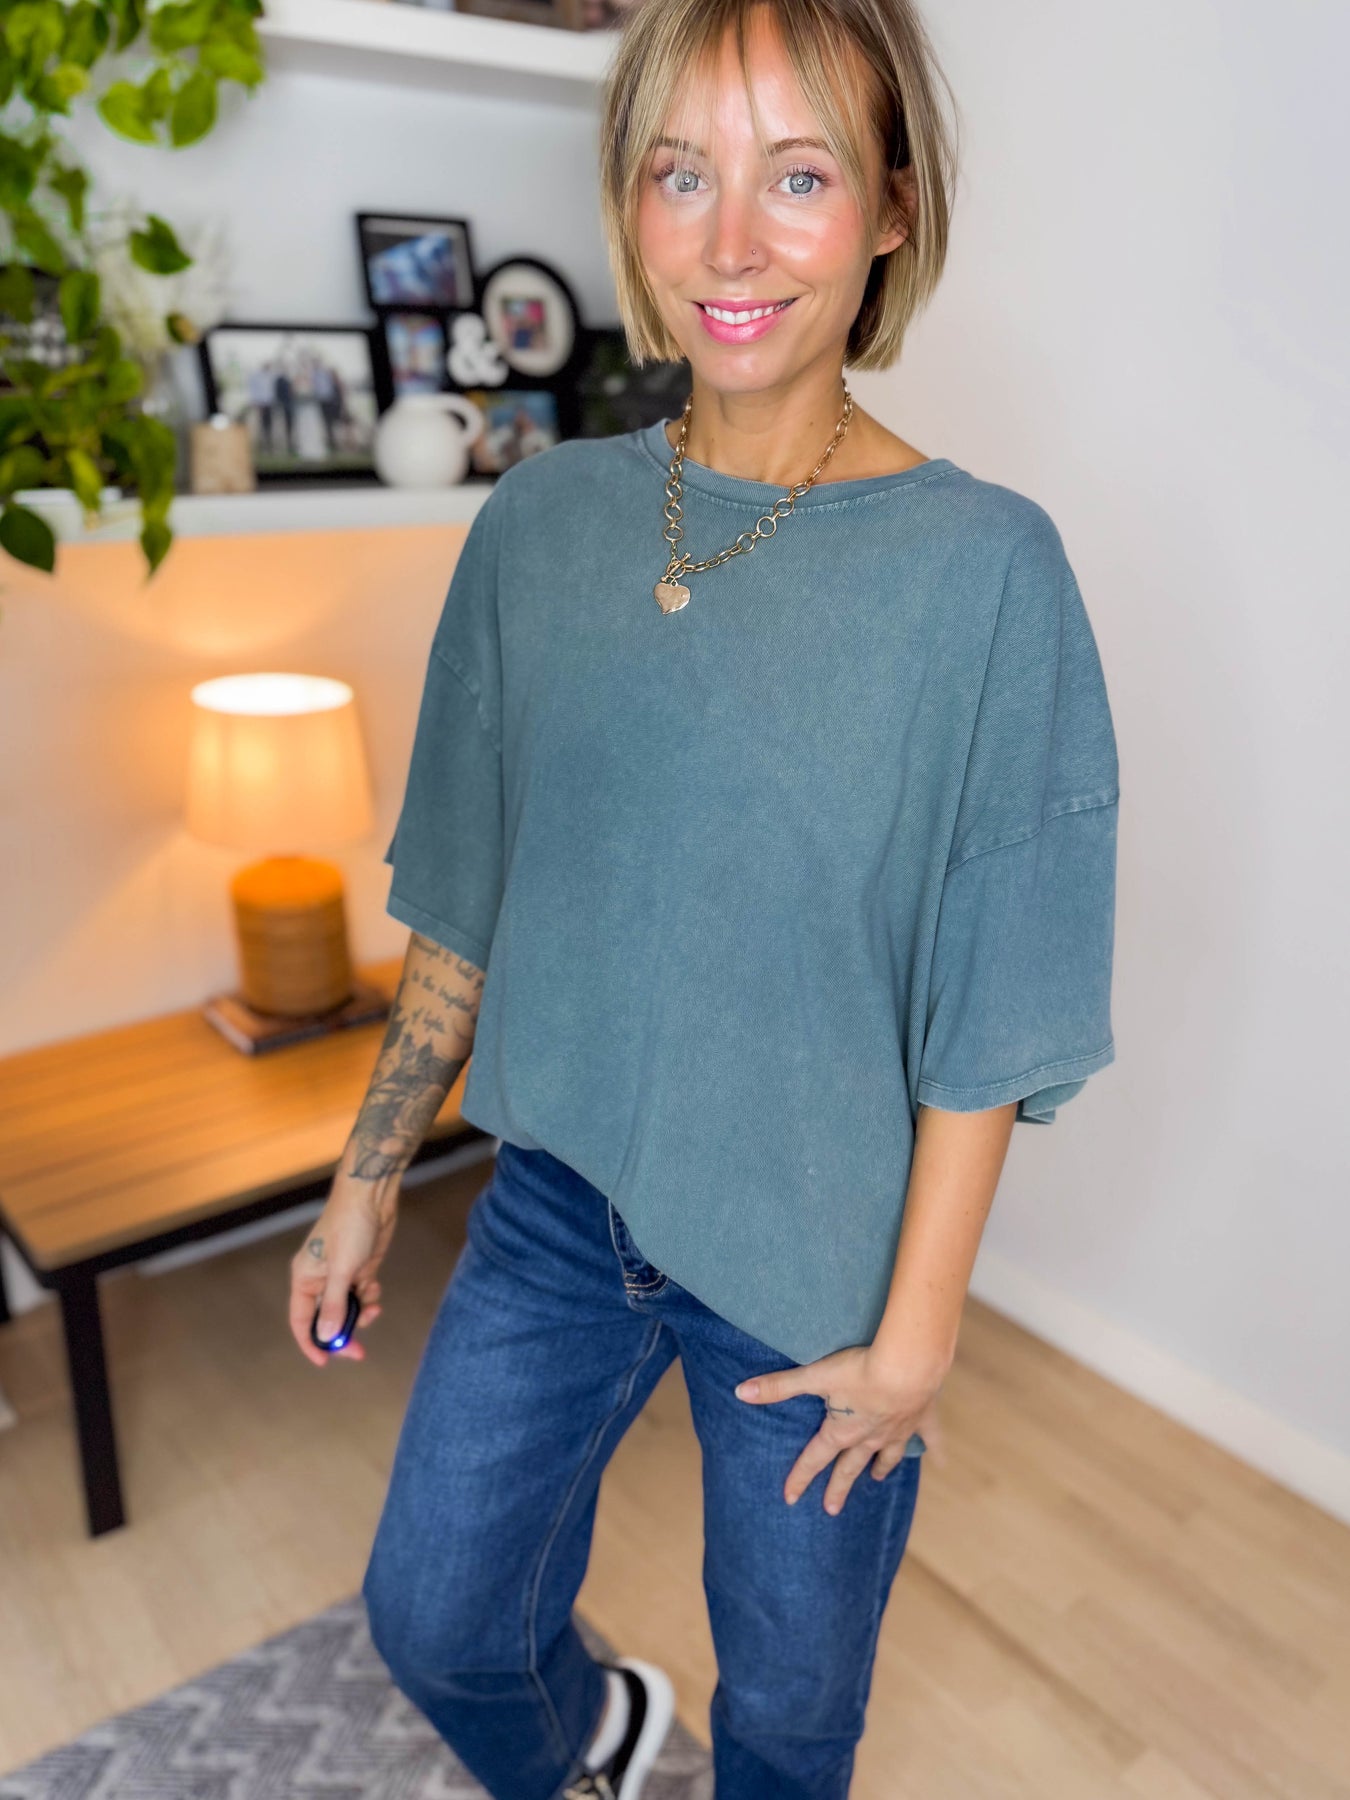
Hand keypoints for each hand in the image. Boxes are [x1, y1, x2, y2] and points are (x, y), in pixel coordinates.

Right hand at [287, 1170, 396, 1367]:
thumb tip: (326, 1336)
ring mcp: (341, 1274)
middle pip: (326, 1319)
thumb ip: (333, 1305)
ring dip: (360, 1314)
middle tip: (359, 1351)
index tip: (325, 1362)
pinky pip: (362, 1294)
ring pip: (347, 1308)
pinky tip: (375, 1285)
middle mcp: (319, 1279)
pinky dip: (370, 1297)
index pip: (301, 1320)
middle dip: (342, 1333)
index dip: (310, 1343)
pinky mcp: (360, 1268)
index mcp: (304, 1279)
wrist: (372, 1196)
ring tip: (373, 1307)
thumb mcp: (342, 1270)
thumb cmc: (351, 1226)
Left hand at [734, 1344, 947, 1513]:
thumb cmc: (859, 1369)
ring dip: (880, 1467)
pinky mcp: (922, 1418)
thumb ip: (778, 1386)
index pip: (814, 1459)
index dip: (799, 1477)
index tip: (789, 1498)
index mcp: (842, 1431)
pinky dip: (935, 1450)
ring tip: (877, 1478)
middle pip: (850, 1467)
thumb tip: (739, 1393)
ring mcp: (897, 1430)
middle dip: (838, 1487)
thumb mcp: (815, 1375)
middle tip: (831, 1510)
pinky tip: (942, 1462)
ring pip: (887, 1455)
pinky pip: (930, 1439)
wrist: (909, 1364)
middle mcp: (869, 1437)